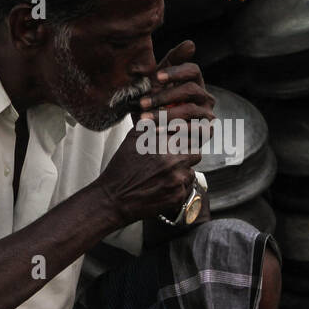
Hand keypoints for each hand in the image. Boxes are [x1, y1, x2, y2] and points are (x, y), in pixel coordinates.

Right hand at [96, 40, 214, 224]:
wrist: (114, 198)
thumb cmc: (122, 167)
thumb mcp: (132, 139)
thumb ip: (151, 123)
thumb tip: (167, 109)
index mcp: (162, 143)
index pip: (188, 134)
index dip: (187, 136)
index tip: (186, 138)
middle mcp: (172, 159)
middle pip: (195, 151)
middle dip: (187, 154)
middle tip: (175, 158)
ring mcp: (176, 179)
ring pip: (192, 170)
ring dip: (183, 171)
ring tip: (166, 174)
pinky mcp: (177, 196)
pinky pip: (187, 188)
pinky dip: (179, 187)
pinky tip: (163, 187)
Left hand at [138, 40, 215, 148]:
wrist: (153, 134)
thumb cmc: (156, 105)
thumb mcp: (157, 84)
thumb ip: (170, 63)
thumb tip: (191, 44)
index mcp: (194, 82)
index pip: (192, 70)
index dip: (176, 72)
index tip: (156, 77)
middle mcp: (205, 97)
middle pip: (191, 89)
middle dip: (165, 96)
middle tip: (142, 103)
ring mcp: (207, 115)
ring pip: (190, 110)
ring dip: (165, 114)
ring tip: (145, 119)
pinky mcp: (206, 132)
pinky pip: (195, 129)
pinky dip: (174, 129)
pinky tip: (157, 130)